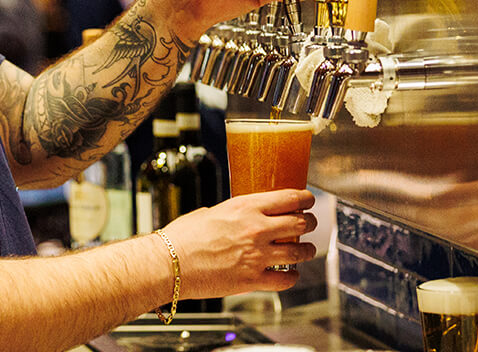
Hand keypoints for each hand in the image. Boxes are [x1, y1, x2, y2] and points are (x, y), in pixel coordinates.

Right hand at [160, 189, 315, 298]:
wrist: (169, 264)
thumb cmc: (182, 237)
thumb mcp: (210, 212)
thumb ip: (232, 214)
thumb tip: (239, 218)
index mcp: (245, 207)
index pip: (289, 198)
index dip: (305, 199)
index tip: (308, 200)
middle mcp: (256, 229)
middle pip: (300, 223)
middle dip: (309, 223)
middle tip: (309, 224)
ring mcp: (257, 256)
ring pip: (299, 252)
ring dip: (307, 250)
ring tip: (307, 250)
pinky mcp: (252, 280)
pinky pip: (286, 279)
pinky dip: (293, 277)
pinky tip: (291, 274)